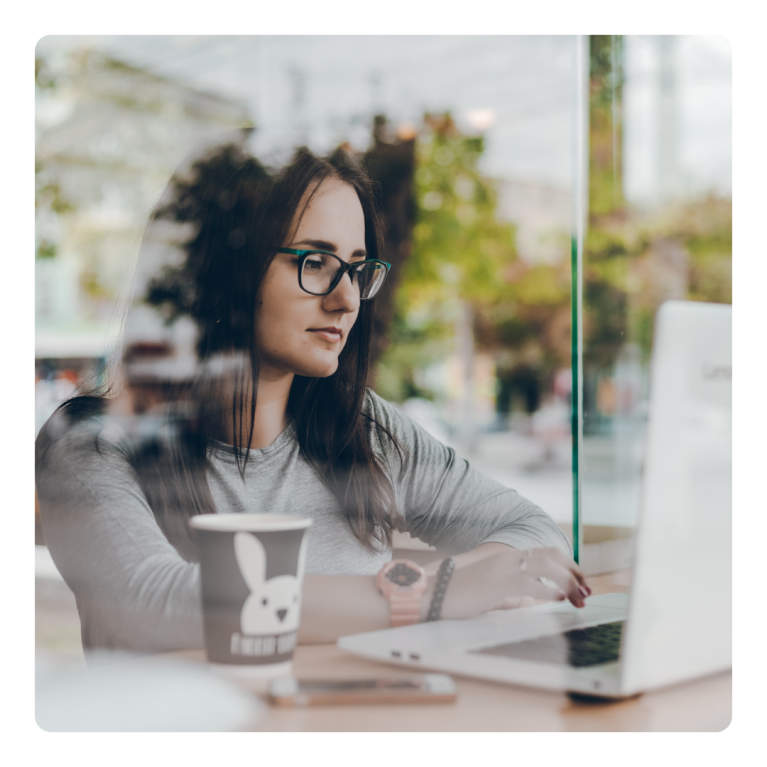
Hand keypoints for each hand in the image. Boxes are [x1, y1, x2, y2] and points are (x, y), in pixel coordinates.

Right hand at [440, 546, 590, 619]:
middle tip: (587, 589)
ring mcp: (503, 568)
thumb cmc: (459, 593)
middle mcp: (508, 557)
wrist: (433, 592)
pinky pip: (531, 584)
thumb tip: (530, 602)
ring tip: (579, 598)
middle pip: (552, 555)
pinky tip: (558, 598)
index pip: (545, 553)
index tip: (580, 581)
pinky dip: (549, 590)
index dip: (567, 565)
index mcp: (506, 556)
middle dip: (574, 571)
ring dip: (568, 582)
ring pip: (547, 567)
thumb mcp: (491, 592)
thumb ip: (512, 595)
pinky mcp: (498, 583)